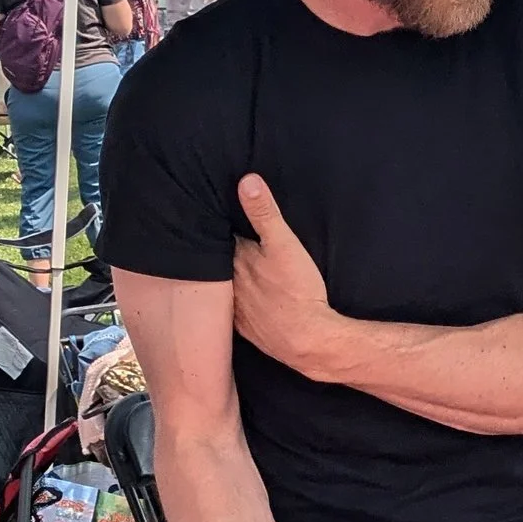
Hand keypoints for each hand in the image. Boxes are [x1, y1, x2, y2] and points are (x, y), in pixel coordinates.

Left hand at [232, 175, 343, 375]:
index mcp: (237, 259)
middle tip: (218, 236)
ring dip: (224, 278)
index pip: (220, 237)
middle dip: (219, 251)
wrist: (308, 340)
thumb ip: (265, 213)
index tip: (214, 214)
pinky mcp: (244, 328)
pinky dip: (233, 302)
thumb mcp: (285, 245)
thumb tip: (246, 180)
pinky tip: (242, 300)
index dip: (219, 226)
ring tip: (227, 268)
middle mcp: (229, 284)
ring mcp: (235, 307)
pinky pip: (231, 310)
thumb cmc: (298, 291)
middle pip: (218, 262)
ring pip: (223, 286)